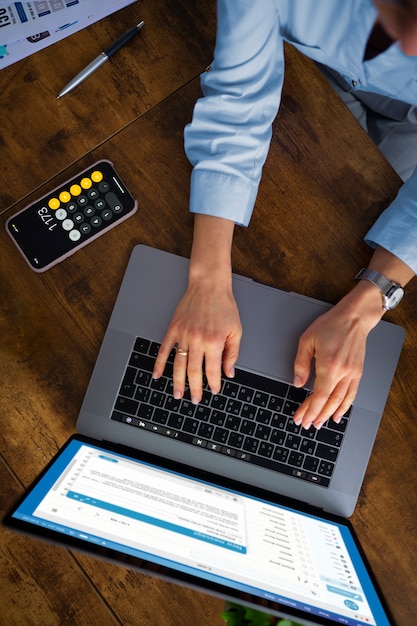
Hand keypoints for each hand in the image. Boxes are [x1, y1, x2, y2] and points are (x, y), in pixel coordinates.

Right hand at [153, 279, 241, 403]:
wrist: (209, 285)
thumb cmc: (224, 306)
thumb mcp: (236, 330)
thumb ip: (232, 353)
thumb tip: (228, 372)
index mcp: (214, 342)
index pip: (212, 370)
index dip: (213, 383)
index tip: (214, 391)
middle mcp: (197, 340)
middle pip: (194, 372)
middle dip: (195, 389)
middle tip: (195, 400)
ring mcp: (183, 335)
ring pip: (178, 364)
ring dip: (177, 382)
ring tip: (177, 394)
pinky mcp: (173, 329)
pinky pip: (164, 349)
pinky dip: (159, 364)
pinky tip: (157, 375)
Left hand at [292, 282, 384, 428]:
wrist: (354, 318)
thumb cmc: (331, 325)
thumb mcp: (307, 340)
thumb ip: (301, 363)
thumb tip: (298, 383)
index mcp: (329, 365)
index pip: (318, 396)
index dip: (309, 410)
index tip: (300, 418)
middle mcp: (343, 372)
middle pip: (329, 402)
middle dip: (317, 416)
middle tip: (307, 424)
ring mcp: (353, 373)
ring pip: (341, 401)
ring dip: (329, 415)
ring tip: (319, 423)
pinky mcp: (358, 372)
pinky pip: (352, 394)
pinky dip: (345, 407)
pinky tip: (338, 414)